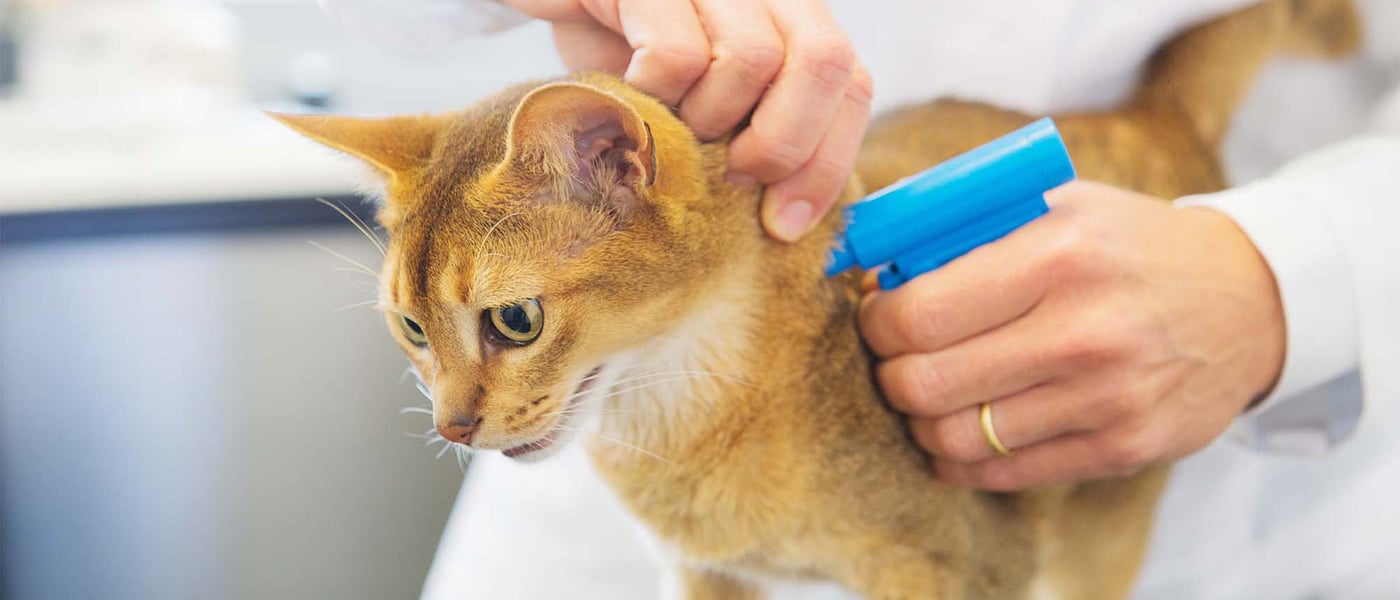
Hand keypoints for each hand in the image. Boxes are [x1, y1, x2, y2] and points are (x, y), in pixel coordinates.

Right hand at [504, 0, 872, 241]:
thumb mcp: (699, 99)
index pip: (852, 83)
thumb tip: (789, 219)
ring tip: (667, 124)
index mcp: (790, 14)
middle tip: (733, 177)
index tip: (787, 224)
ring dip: (707, 119)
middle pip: (825, 62)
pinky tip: (626, 92)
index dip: (829, 161)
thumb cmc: (625, 55)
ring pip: (752, 61)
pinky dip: (652, 95)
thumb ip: (752, 133)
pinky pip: (676, 54)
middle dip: (784, 144)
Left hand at [859, 181, 1286, 490]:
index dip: (876, 321)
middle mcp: (1084, 330)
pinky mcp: (1122, 448)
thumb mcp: (1058, 206)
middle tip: (896, 358)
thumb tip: (871, 259)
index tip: (879, 314)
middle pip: (924, 383)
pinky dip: (958, 459)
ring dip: (920, 421)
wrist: (1246, 300)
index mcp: (1059, 254)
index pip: (919, 314)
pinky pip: (1002, 473)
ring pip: (954, 437)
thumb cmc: (1125, 246)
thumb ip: (967, 226)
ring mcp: (1106, 398)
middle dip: (889, 373)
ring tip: (928, 394)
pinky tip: (960, 431)